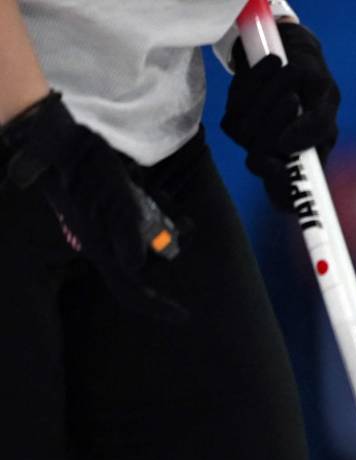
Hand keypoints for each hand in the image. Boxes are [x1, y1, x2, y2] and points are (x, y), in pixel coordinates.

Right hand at [0, 92, 184, 320]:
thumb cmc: (91, 172)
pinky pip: (137, 225)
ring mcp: (103, 229)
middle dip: (169, 253)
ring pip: (144, 244)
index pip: (131, 291)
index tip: (184, 316)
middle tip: (188, 230)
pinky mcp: (105, 212)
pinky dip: (155, 217)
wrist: (63, 143)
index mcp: (105, 250)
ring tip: (183, 218)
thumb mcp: (116, 200)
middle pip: (145, 266)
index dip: (157, 307)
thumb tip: (136, 266)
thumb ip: (126, 232)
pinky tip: (164, 201)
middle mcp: (104, 245)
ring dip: (167, 232)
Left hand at [223, 20, 339, 211]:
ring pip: (244, 133)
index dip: (280, 188)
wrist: (287, 49)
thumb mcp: (327, 98)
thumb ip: (316, 126)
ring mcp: (254, 140)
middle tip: (291, 99)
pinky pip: (234, 109)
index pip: (286, 197)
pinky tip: (270, 69)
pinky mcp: (235, 117)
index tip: (280, 167)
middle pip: (259, 160)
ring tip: (287, 73)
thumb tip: (287, 147)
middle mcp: (278, 157)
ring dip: (265, 97)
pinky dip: (251, 84)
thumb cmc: (313, 78)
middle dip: (274, 123)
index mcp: (305, 162)